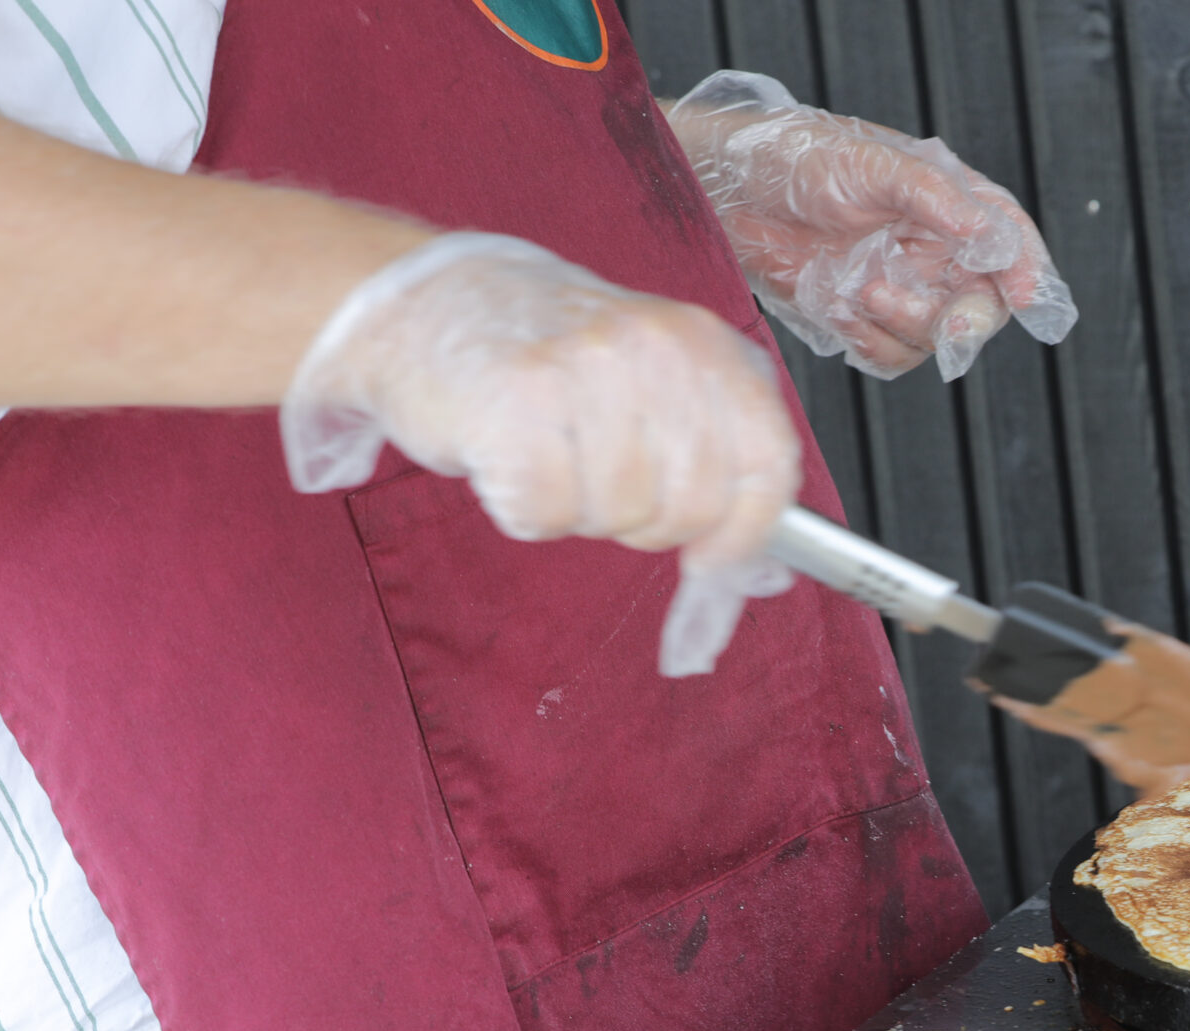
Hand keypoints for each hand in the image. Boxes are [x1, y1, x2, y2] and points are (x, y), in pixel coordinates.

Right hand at [282, 234, 802, 673]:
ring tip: (547, 450)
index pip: (767, 463)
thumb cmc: (544, 354)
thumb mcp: (652, 379)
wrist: (422, 302)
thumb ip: (712, 452)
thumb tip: (758, 568)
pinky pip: (546, 515)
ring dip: (577, 510)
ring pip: (618, 517)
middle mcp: (656, 349)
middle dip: (644, 522)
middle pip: (691, 508)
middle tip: (596, 477)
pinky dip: (523, 510)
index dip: (746, 532)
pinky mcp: (517, 404)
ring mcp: (587, 370)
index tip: (713, 559)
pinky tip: (506, 457)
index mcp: (704, 344)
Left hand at [670, 72, 1075, 380]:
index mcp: (948, 201)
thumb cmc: (795, 158)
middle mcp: (932, 249)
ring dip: (901, 324)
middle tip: (949, 327)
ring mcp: (901, 287)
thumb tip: (985, 227)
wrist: (726, 193)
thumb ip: (932, 195)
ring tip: (856, 289)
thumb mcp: (868, 163)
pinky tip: (838, 308)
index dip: (1025, 270)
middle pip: (981, 304)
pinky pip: (890, 356)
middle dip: (964, 320)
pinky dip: (868, 340)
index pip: (1008, 240)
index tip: (1027, 296)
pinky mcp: (864, 320)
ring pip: (934, 338)